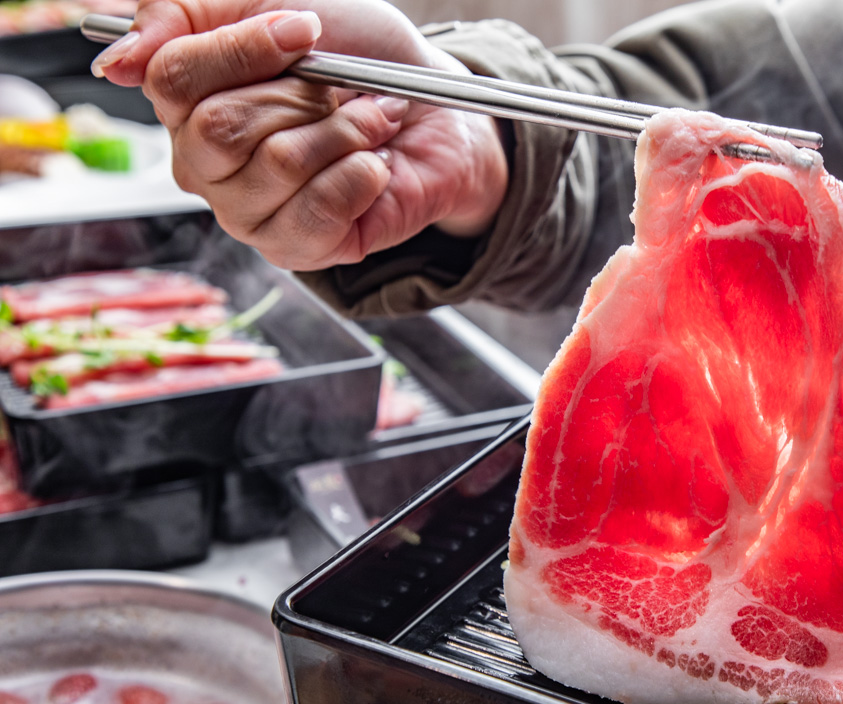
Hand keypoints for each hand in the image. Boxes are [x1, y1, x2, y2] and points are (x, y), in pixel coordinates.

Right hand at [91, 0, 508, 269]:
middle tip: (338, 89)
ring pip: (278, 163)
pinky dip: (362, 174)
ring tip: (366, 122)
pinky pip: (318, 210)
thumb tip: (117, 60)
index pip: (172, 77)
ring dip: (343, 130)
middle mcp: (204, 164)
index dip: (245, 48)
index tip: (305, 29)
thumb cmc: (354, 53)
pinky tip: (374, 166)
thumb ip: (181, 11)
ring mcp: (247, 212)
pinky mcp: (298, 248)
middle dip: (301, 95)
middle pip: (221, 127)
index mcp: (185, 102)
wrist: (434, 108)